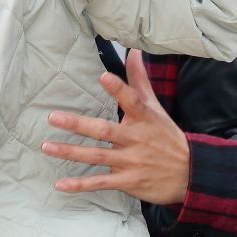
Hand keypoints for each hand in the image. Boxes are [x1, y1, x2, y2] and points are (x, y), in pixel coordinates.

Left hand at [41, 50, 190, 204]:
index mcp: (143, 118)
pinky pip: (101, 183)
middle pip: (104, 131)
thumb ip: (139, 80)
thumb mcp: (156, 107)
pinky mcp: (128, 181)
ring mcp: (131, 162)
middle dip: (78, 124)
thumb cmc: (167, 137)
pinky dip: (81, 185)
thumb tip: (133, 51)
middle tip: (53, 117)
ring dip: (71, 152)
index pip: (132, 100)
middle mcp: (135, 139)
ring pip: (97, 156)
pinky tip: (61, 184)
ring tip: (46, 147)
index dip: (118, 89)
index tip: (104, 76)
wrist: (190, 175)